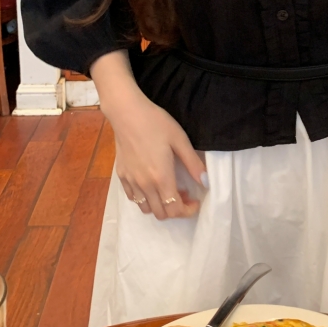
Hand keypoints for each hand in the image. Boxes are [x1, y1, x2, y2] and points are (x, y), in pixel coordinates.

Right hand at [104, 89, 205, 219]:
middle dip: (176, 210)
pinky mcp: (121, 176)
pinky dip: (145, 199)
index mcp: (161, 178)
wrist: (127, 112)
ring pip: (146, 209)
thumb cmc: (156, 123)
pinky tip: (151, 184)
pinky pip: (133, 198)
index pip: (175, 209)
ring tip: (167, 189)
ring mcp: (131, 181)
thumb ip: (193, 164)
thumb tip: (206, 182)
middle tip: (184, 194)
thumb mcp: (180, 140)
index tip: (195, 201)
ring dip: (160, 206)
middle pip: (161, 214)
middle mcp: (145, 185)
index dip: (188, 210)